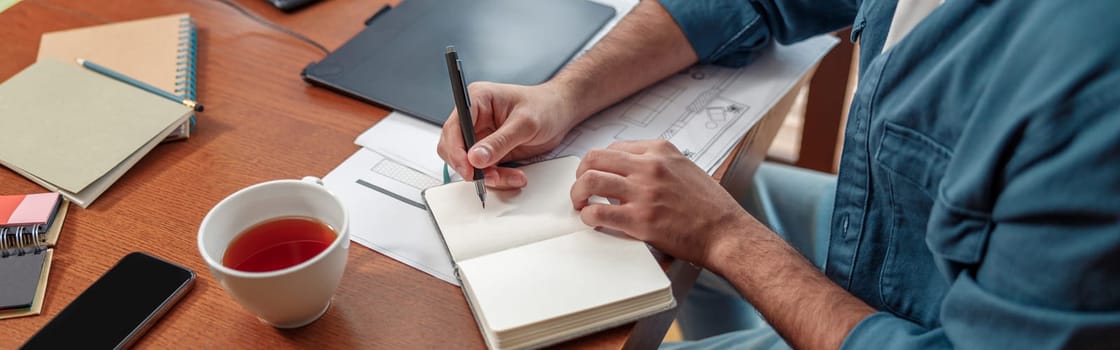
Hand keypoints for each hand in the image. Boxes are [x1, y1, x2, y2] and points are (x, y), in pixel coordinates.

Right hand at [437, 81, 579, 188]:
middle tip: (491, 177)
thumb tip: (475, 158)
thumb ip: (500, 142)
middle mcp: (474, 117)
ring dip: (488, 176)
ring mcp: (481, 135)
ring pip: (469, 164)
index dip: (456, 151)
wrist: (561, 113)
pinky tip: (515, 176)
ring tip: (512, 177)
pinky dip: (498, 177)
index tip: (469, 170)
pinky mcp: (490, 150)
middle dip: (472, 167)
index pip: (453, 127)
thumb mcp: (525, 123)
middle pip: (455, 148)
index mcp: (477, 100)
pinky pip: (485, 170)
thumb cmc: (545, 107)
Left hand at [570, 140, 756, 265]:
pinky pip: (598, 212)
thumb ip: (657, 164)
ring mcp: (644, 192)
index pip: (614, 148)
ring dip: (577, 194)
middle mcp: (650, 167)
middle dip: (581, 173)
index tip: (596, 174)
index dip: (599, 163)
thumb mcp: (685, 168)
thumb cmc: (709, 205)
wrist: (726, 232)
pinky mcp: (640, 220)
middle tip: (580, 188)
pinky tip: (592, 220)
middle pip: (595, 158)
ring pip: (590, 181)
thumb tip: (629, 168)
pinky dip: (588, 216)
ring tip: (580, 204)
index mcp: (660, 151)